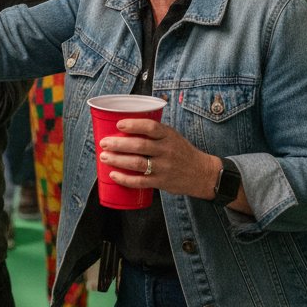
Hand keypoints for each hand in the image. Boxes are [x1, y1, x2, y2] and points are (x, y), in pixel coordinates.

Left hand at [97, 117, 221, 201]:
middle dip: (118, 144)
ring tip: (104, 157)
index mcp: (169, 136)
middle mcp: (167, 150)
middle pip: (140, 146)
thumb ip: (154, 133)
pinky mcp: (161, 182)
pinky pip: (140, 181)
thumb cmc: (181, 152)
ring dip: (118, 160)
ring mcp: (164, 167)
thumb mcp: (172, 136)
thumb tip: (123, 127)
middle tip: (104, 143)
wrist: (202, 174)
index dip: (133, 125)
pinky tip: (113, 175)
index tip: (118, 125)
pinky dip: (125, 179)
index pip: (151, 127)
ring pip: (137, 163)